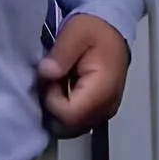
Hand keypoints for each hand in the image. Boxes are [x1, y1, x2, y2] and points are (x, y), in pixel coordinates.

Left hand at [38, 14, 130, 134]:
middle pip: (70, 127)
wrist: (112, 30)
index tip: (50, 79)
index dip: (52, 101)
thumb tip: (47, 74)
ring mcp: (105, 112)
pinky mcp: (101, 112)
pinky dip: (66, 113)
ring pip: (72, 129)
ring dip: (58, 112)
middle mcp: (107, 107)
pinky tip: (64, 90)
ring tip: (58, 84)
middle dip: (52, 108)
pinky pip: (78, 123)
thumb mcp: (75, 33)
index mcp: (103, 88)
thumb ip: (61, 54)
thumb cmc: (94, 31)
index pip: (70, 115)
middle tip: (52, 82)